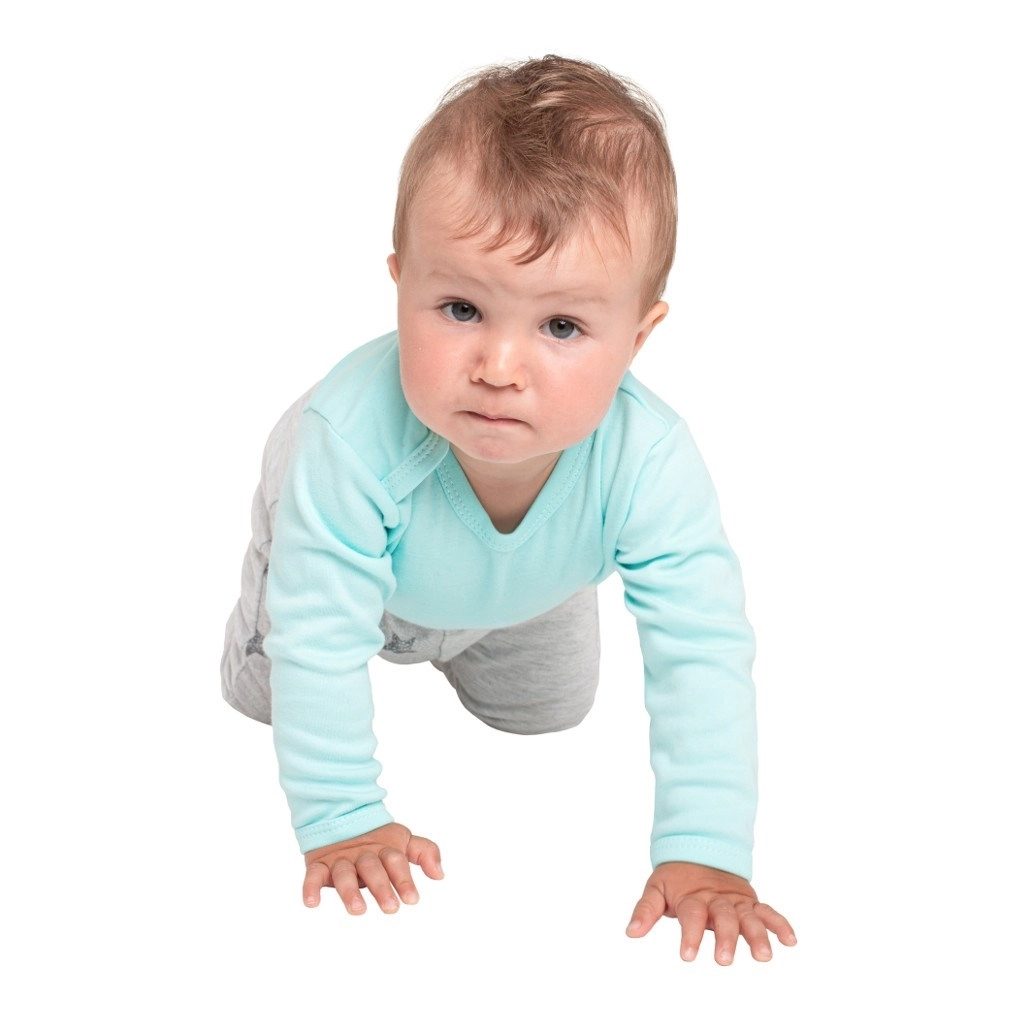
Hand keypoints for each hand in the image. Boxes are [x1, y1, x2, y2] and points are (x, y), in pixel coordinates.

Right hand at [302, 822, 443, 912]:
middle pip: (372, 868)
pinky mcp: (318, 865)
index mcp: (384, 848)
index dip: (403, 879)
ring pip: (344, 873)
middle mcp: (362, 854)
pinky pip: (312, 875)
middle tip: (391, 908)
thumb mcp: (403, 841)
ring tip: (358, 910)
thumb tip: (440, 874)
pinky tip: (312, 903)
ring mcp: (340, 859)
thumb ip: (424, 852)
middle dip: (381, 887)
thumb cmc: (377, 840)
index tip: (412, 899)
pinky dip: (310, 888)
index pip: (395, 861)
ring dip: (350, 891)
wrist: (340, 815)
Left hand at [626, 861, 795, 963]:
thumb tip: (631, 932)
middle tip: (723, 959)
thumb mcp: (656, 889)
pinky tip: (790, 940)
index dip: (689, 934)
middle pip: (724, 917)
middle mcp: (716, 899)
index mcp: (692, 897)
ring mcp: (735, 901)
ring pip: (749, 917)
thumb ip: (646, 910)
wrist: (698, 850)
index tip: (687, 955)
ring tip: (763, 956)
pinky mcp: (749, 903)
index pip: (692, 915)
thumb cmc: (676, 879)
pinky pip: (767, 912)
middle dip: (725, 938)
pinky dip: (779, 923)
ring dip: (757, 935)